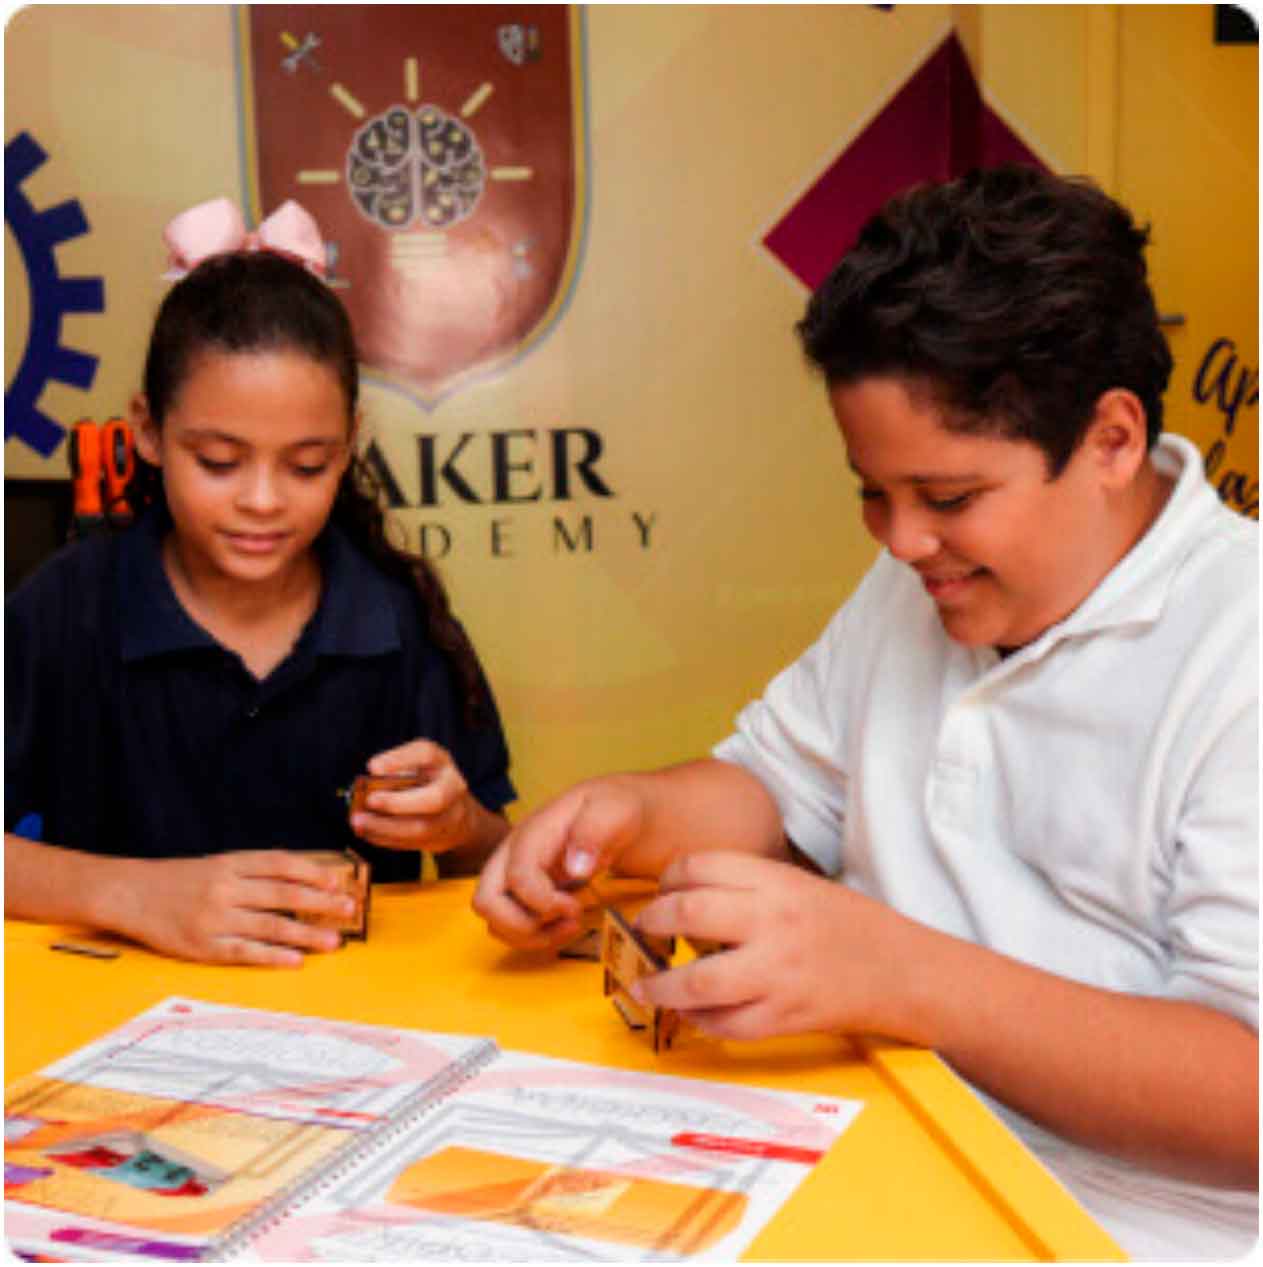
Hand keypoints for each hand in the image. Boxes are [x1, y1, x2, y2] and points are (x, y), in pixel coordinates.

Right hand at [115, 851, 356, 966]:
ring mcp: (214, 919)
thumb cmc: (181, 880)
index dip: (312, 872)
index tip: (338, 881)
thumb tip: (303, 881)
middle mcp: (225, 888)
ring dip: (306, 935)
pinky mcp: (203, 946)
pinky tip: (295, 960)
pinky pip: (245, 952)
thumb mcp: (218, 864)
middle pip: (283, 895)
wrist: (131, 895)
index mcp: (231, 864)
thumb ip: (255, 871)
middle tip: (349, 909)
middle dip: (321, 903)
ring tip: (334, 942)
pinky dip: (273, 956)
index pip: (280, 864)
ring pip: (270, 926)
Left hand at [350, 740, 482, 853]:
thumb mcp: (416, 764)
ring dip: (386, 826)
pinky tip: (367, 831)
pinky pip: (410, 842)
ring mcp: (450, 817)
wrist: (457, 812)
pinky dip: (385, 838)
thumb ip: (396, 766)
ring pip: (421, 828)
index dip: (399, 760)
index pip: (426, 754)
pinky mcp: (439, 838)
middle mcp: (453, 788)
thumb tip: (375, 773)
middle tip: (370, 801)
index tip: (373, 767)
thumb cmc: (427, 781)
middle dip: (398, 803)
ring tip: (359, 821)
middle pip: (434, 799)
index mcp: (441, 762)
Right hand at [472, 777, 647, 949]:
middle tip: (566, 921)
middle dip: (521, 925)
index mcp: (535, 831)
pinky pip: (510, 924)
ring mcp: (518, 872)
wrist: (623, 811)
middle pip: (486, 901)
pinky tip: (565, 926)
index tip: (575, 907)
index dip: (541, 902)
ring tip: (570, 926)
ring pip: (494, 919)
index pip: (516, 875)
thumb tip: (574, 868)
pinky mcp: (526, 890)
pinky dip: (532, 936)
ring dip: (528, 935)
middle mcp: (516, 852)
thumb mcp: (616, 809)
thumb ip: (595, 831)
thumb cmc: (617, 807)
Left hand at [631, 851, 920, 1040]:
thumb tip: (682, 895)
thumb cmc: (848, 924)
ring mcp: (778, 973)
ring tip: (647, 985)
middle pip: (688, 913)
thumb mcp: (799, 884)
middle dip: (653, 921)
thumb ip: (746, 886)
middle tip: (644, 929)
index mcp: (777, 881)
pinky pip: (726, 1025)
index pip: (701, 865)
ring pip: (698, 981)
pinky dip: (699, 1020)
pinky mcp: (785, 1017)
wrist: (903, 970)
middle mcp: (773, 923)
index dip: (668, 877)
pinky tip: (692, 1012)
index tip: (660, 891)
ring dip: (662, 985)